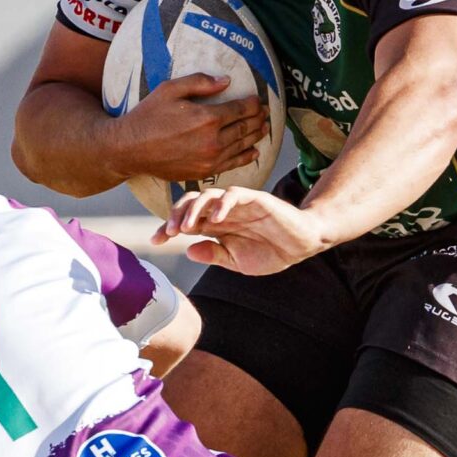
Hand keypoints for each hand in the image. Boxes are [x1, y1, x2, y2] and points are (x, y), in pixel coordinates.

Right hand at [110, 75, 268, 182]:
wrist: (130, 149)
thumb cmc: (148, 116)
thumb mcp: (170, 89)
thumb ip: (200, 83)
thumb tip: (226, 81)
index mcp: (207, 118)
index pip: (241, 109)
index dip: (253, 104)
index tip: (258, 100)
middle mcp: (212, 140)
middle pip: (245, 128)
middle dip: (258, 119)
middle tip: (265, 113)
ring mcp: (209, 159)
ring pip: (242, 146)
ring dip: (256, 136)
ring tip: (264, 128)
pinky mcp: (204, 172)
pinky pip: (232, 164)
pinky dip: (246, 157)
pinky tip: (253, 152)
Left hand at [159, 186, 330, 275]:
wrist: (302, 245)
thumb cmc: (271, 252)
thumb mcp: (237, 261)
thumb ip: (214, 255)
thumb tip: (188, 251)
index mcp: (216, 226)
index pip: (186, 221)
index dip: (167, 228)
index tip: (154, 242)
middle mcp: (223, 211)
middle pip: (191, 203)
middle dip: (175, 215)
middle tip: (166, 232)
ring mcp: (238, 204)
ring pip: (208, 195)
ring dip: (193, 209)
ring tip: (185, 226)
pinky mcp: (256, 199)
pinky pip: (234, 195)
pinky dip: (222, 204)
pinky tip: (215, 219)